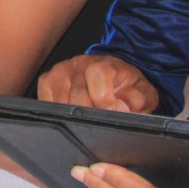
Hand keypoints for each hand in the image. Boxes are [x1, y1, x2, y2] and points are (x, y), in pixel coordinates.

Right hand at [37, 55, 158, 113]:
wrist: (112, 74)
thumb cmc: (126, 86)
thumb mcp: (143, 92)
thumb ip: (138, 100)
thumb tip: (122, 110)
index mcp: (103, 63)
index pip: (97, 76)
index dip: (104, 100)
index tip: (111, 113)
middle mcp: (78, 64)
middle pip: (77, 96)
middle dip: (90, 115)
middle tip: (101, 124)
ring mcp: (59, 72)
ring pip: (59, 102)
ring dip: (74, 117)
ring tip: (87, 121)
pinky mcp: (46, 80)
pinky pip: (45, 101)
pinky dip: (57, 113)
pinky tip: (71, 115)